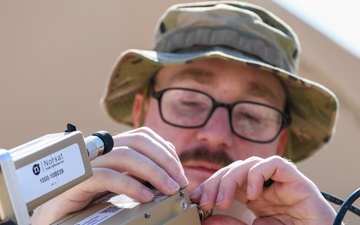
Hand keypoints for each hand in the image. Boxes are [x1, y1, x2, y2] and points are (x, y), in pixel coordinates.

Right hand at [31, 127, 187, 224]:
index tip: (180, 173)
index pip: (143, 136)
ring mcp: (87, 162)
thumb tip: (168, 173)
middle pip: (138, 141)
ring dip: (154, 172)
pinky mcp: (77, 180)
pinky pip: (108, 176)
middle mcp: (99, 150)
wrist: (53, 217)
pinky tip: (146, 196)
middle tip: (180, 182)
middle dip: (165, 160)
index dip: (165, 151)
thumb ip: (138, 174)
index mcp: (110, 148)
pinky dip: (131, 185)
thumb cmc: (87, 201)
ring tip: (169, 189)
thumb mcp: (119, 184)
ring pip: (125, 155)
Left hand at [190, 156, 335, 224]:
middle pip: (234, 169)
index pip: (226, 181)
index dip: (209, 187)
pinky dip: (257, 174)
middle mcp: (264, 185)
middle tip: (204, 202)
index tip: (194, 200)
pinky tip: (252, 194)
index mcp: (253, 196)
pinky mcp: (295, 179)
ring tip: (224, 201)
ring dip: (231, 178)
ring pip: (249, 162)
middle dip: (215, 183)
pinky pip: (273, 164)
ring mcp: (279, 181)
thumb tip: (208, 219)